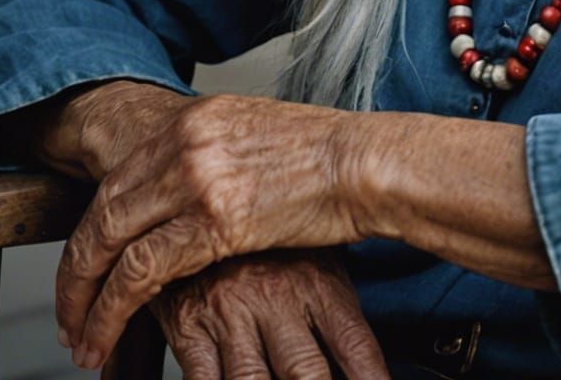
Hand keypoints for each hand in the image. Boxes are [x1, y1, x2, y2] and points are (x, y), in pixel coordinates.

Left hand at [55, 92, 378, 369]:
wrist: (364, 161)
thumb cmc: (327, 155)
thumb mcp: (257, 136)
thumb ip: (213, 154)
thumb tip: (186, 186)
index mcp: (195, 117)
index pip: (118, 178)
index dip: (94, 230)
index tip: (87, 267)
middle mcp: (185, 140)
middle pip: (101, 210)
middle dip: (76, 271)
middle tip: (69, 313)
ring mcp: (195, 178)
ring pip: (108, 244)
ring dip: (84, 300)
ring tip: (81, 338)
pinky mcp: (212, 221)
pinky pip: (139, 274)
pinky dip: (111, 312)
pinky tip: (104, 338)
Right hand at [151, 249, 388, 379]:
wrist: (204, 199)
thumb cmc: (268, 240)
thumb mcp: (315, 254)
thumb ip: (337, 304)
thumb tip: (363, 358)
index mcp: (317, 280)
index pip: (354, 343)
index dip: (370, 378)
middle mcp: (278, 298)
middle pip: (305, 373)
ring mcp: (233, 314)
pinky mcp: (190, 327)